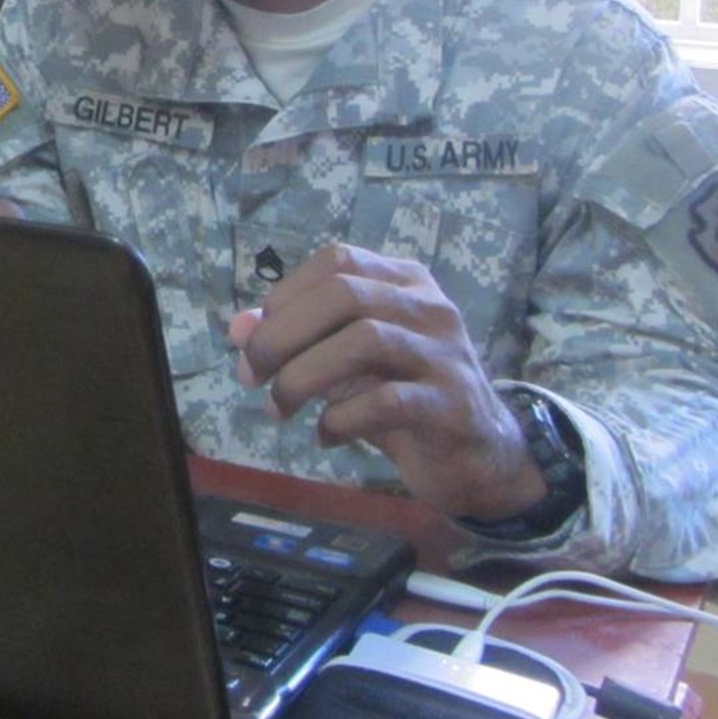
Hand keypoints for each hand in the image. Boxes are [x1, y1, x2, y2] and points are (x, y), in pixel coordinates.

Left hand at [226, 243, 544, 521]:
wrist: (480, 457)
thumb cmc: (404, 399)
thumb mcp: (345, 363)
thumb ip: (297, 340)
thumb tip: (237, 329)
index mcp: (405, 282)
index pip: (336, 261)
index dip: (284, 295)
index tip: (249, 339)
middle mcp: (430, 307)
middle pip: (345, 293)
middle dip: (283, 334)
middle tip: (251, 376)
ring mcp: (445, 354)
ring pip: (365, 340)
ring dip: (304, 376)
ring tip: (280, 408)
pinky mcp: (451, 406)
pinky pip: (387, 400)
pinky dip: (341, 418)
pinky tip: (325, 436)